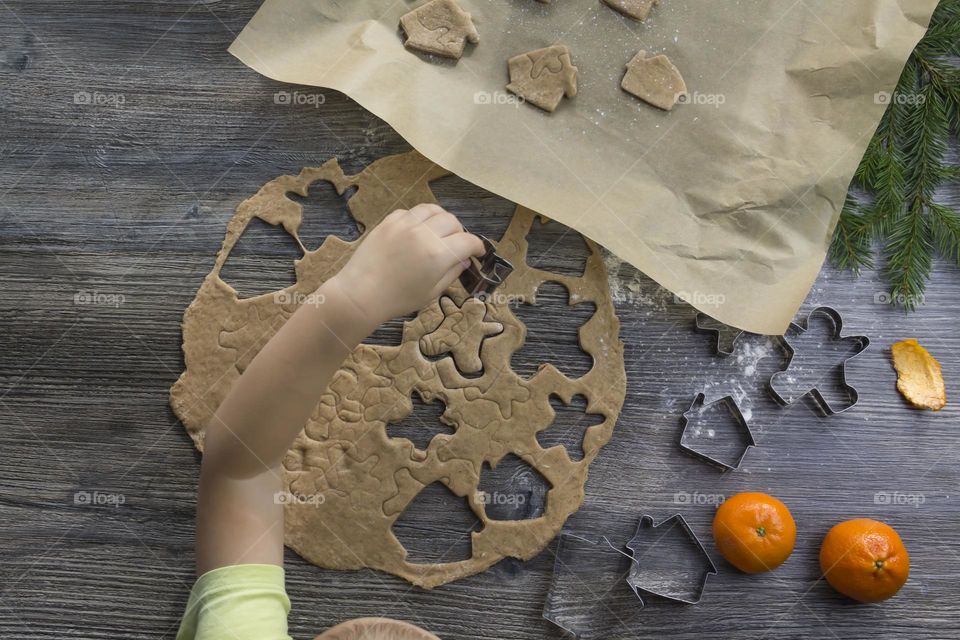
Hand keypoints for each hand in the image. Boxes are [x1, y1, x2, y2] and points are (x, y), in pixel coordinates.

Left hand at [329, 204, 484, 326]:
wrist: (361, 294)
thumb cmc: (398, 299)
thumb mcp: (432, 292)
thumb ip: (452, 273)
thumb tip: (464, 260)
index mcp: (438, 254)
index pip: (468, 241)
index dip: (477, 246)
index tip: (478, 252)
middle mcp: (424, 234)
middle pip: (452, 221)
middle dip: (459, 232)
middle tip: (456, 245)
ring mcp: (405, 224)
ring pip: (433, 210)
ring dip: (441, 219)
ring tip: (439, 231)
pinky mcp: (389, 221)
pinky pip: (411, 212)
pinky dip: (419, 218)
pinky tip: (417, 231)